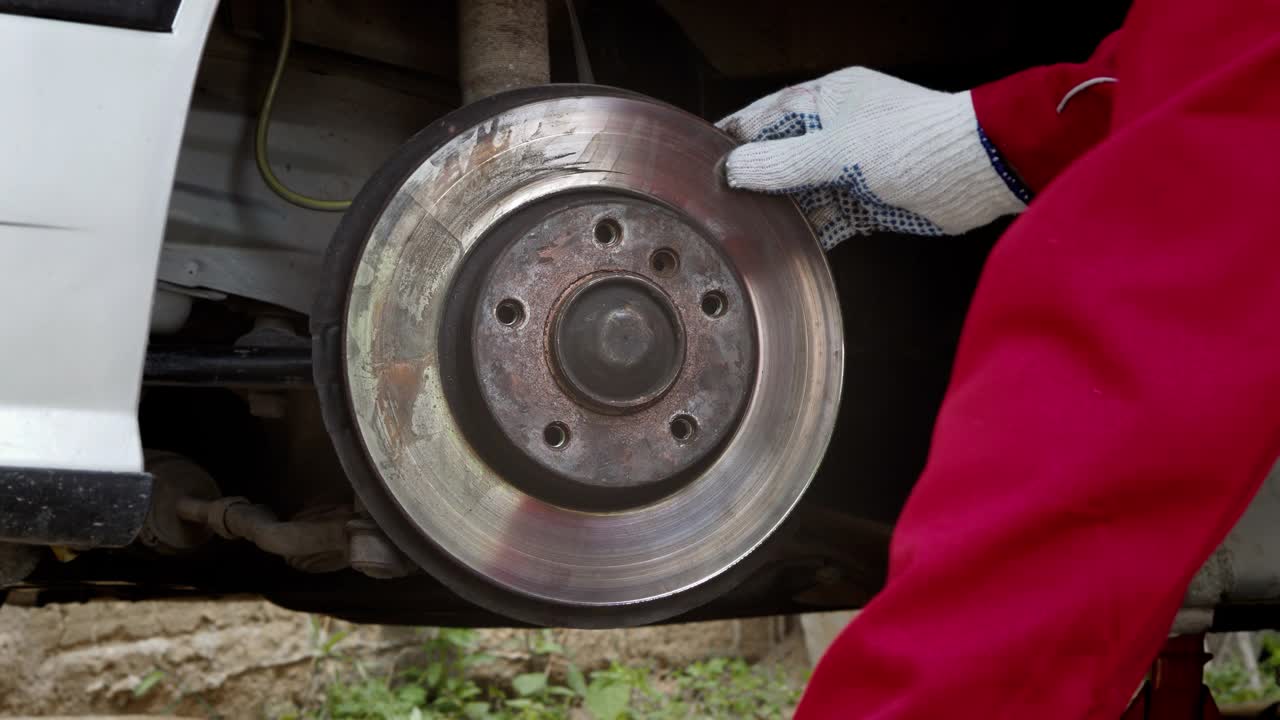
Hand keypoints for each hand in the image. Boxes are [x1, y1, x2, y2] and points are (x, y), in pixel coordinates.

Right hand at [718, 68, 1027, 248]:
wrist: (977, 171)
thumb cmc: (913, 142)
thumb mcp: (836, 152)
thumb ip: (781, 163)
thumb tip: (733, 168)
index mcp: (827, 101)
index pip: (766, 116)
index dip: (735, 138)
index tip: (704, 158)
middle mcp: (838, 131)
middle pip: (782, 157)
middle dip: (755, 180)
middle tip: (719, 204)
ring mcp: (855, 166)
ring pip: (805, 190)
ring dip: (782, 210)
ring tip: (746, 230)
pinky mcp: (871, 199)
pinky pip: (830, 215)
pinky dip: (812, 230)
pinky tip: (788, 246)